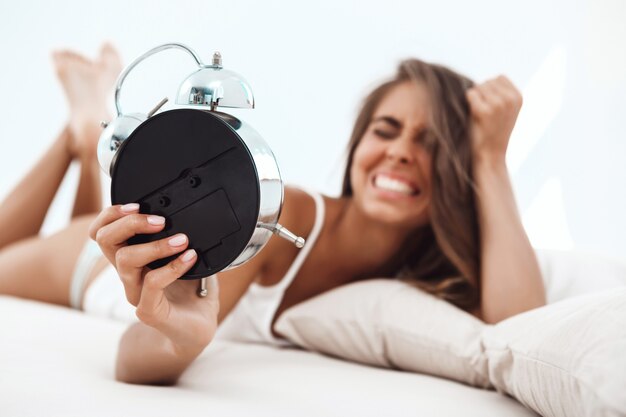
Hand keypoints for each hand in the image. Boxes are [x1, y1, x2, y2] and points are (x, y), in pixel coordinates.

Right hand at [88, 204, 219, 351]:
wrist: (199, 329)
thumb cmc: (193, 291)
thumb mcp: (187, 256)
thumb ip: (184, 237)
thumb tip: (196, 212)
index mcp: (132, 259)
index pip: (102, 233)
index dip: (111, 215)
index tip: (137, 204)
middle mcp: (129, 275)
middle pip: (105, 241)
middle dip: (129, 223)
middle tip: (160, 220)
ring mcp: (136, 294)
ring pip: (125, 260)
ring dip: (154, 245)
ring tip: (182, 240)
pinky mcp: (149, 311)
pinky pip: (152, 283)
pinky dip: (172, 266)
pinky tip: (190, 258)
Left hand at [465, 75, 522, 161]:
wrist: (490, 156)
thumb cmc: (493, 132)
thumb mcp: (505, 110)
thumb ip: (502, 93)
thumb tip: (489, 79)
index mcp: (519, 97)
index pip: (499, 78)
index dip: (490, 90)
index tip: (492, 108)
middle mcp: (511, 99)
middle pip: (487, 81)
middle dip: (482, 95)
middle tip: (485, 115)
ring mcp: (499, 104)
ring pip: (478, 87)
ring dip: (475, 100)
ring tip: (480, 117)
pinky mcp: (485, 111)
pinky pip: (470, 94)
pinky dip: (468, 104)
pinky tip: (475, 117)